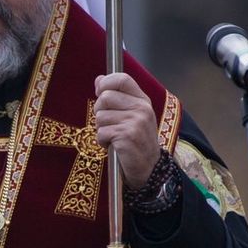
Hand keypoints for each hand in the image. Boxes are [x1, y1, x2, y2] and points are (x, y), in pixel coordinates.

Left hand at [93, 72, 160, 187]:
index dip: (106, 83)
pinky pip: (101, 132)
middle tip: (109, 124)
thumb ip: (116, 96)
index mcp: (142, 100)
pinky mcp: (127, 136)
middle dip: (100, 112)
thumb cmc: (136, 140)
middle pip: (105, 97)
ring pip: (100, 116)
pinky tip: (113, 145)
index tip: (99, 92)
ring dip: (101, 129)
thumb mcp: (131, 115)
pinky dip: (102, 141)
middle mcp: (141, 109)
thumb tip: (99, 79)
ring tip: (113, 137)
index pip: (122, 79)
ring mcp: (135, 122)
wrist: (148, 167)